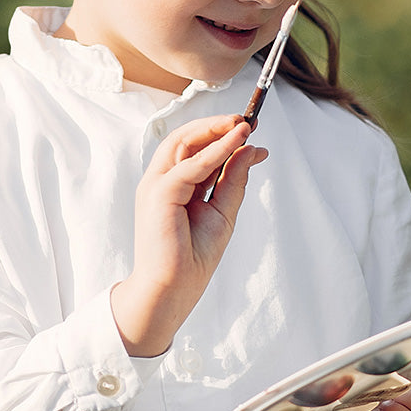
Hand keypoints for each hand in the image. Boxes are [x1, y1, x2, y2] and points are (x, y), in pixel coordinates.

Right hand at [110, 114, 267, 356]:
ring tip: (243, 123)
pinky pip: (190, 165)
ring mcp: (156, 185)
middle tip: (248, 120)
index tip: (251, 129)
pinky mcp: (159, 193)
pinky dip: (215, 150)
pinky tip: (236, 141)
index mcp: (173, 185)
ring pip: (184, 143)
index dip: (222, 135)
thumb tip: (253, 149)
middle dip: (217, 125)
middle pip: (185, 138)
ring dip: (215, 130)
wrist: (173, 290)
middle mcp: (161, 180)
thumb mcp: (222, 212)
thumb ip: (234, 180)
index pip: (196, 149)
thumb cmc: (193, 257)